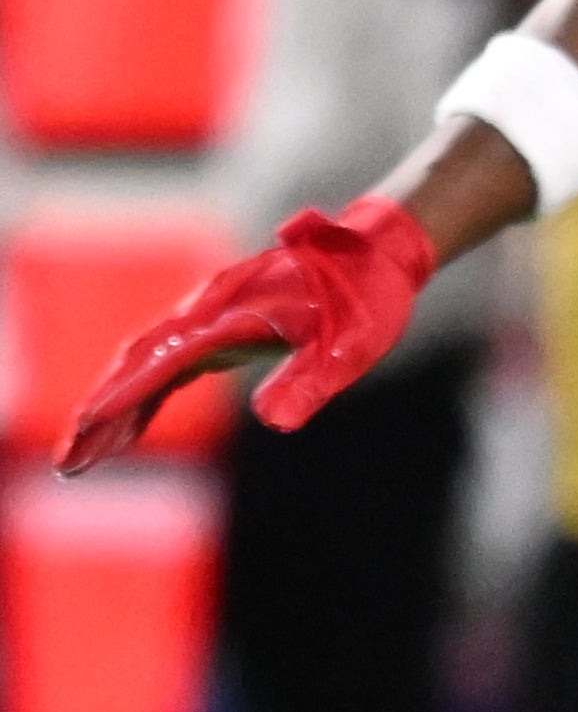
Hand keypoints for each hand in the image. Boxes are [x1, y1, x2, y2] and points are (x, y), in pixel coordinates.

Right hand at [61, 197, 435, 473]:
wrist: (372, 250)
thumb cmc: (367, 297)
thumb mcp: (353, 346)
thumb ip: (311, 380)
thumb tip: (274, 422)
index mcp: (233, 315)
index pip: (165, 361)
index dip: (126, 396)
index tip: (90, 427)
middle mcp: (209, 310)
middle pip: (140, 363)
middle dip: (102, 412)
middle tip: (72, 461)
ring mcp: (209, 314)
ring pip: (147, 362)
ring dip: (114, 406)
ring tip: (84, 456)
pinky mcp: (219, 324)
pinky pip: (170, 362)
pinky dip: (145, 393)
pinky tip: (130, 425)